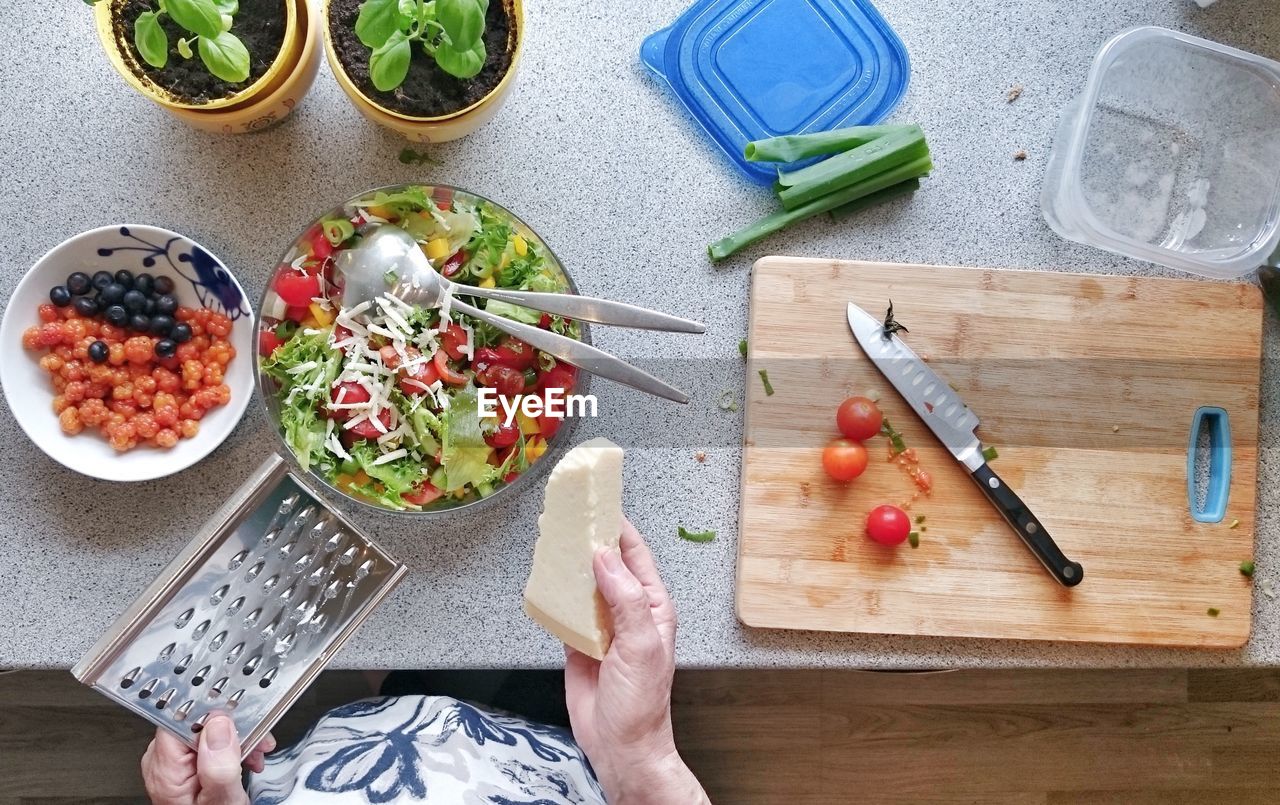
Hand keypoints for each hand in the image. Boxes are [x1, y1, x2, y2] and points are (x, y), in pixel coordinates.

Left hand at [141, 714, 273, 804]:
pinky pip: (208, 743)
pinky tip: (243, 758)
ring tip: (252, 755)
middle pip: (198, 724)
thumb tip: (219, 726)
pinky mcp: (184, 766)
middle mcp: (164, 763)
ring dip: (236, 739)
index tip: (239, 724)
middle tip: (254, 743)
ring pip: (207, 731)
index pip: (183, 719)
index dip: (214, 715)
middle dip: (233, 730)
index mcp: (166, 770)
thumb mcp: (222, 800)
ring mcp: (173, 765)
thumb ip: (220, 764)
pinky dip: (230, 748)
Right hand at [564, 518, 708, 803]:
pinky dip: (554, 597)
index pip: (635, 556)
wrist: (619, 746)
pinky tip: (544, 583)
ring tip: (552, 543)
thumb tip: (605, 559)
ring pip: (583, 586)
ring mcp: (602, 626)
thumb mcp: (641, 645)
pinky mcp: (578, 643)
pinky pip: (565, 612)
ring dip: (568, 568)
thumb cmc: (642, 704)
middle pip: (605, 566)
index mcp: (652, 607)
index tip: (601, 507)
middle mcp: (627, 612)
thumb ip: (626, 599)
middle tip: (569, 519)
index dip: (618, 530)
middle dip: (588, 542)